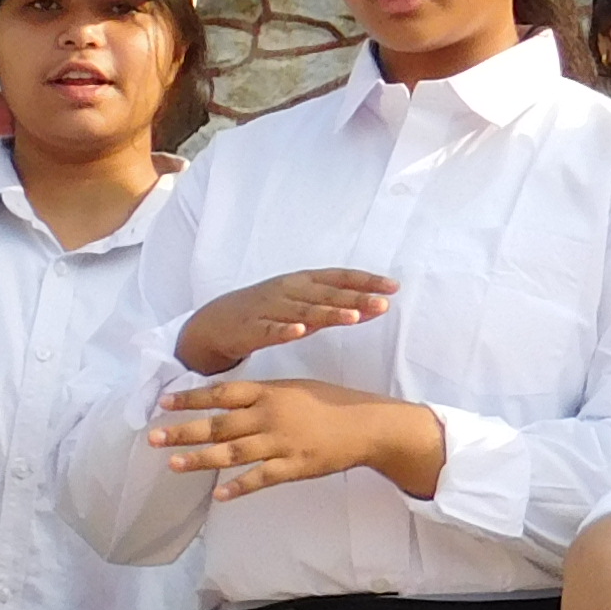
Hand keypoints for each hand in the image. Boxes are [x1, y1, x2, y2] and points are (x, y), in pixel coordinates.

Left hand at [150, 377, 444, 501]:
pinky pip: (261, 478)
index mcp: (270, 392)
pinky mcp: (294, 467)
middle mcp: (270, 416)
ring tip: (173, 464)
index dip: (191, 399)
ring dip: (200, 460)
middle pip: (219, 425)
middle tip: (153, 436)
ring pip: (233, 453)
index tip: (163, 402)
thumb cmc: (331, 402)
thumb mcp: (294, 388)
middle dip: (183, 431)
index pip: (221, 394)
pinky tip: (219, 494)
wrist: (368, 425)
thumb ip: (262, 394)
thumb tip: (228, 399)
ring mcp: (282, 443)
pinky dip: (240, 486)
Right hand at [176, 267, 394, 375]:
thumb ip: (336, 307)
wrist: (216, 322)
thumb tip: (375, 307)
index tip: (393, 286)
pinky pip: (271, 330)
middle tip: (384, 303)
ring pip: (304, 310)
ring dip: (329, 313)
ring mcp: (270, 308)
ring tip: (354, 316)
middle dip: (356, 297)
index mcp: (303, 282)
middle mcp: (289, 291)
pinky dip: (285, 330)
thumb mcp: (304, 306)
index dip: (365, 281)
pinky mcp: (252, 328)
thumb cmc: (268, 311)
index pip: (339, 278)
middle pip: (327, 293)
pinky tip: (300, 331)